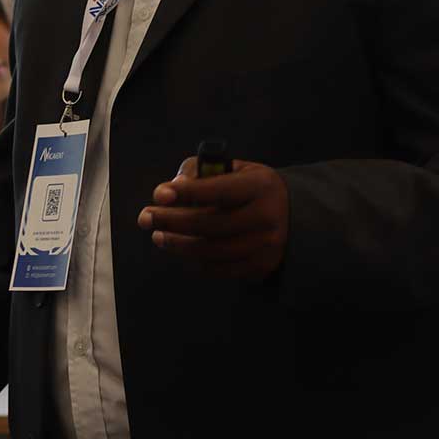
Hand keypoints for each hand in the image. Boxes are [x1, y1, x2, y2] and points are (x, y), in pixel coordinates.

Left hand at [137, 155, 289, 280]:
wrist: (292, 215)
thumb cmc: (250, 187)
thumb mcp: (234, 168)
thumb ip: (200, 171)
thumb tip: (171, 189)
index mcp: (261, 186)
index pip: (220, 190)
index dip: (187, 192)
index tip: (159, 194)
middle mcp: (267, 217)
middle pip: (211, 224)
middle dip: (171, 221)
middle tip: (145, 218)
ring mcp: (266, 246)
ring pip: (211, 250)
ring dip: (178, 245)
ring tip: (158, 236)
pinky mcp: (261, 267)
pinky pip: (219, 269)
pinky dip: (194, 261)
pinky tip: (180, 250)